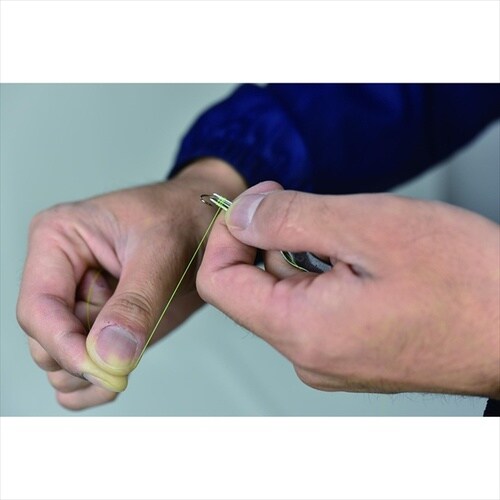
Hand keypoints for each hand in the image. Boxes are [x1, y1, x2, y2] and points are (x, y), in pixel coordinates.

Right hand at [17, 159, 245, 409]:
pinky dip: (96, 383)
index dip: (64, 345)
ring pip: (58, 362)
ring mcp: (78, 303)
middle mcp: (60, 275)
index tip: (99, 369)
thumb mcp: (162, 252)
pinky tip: (121, 374)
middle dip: (82, 361)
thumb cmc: (181, 218)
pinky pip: (81, 368)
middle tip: (125, 366)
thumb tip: (108, 357)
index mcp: (57, 240)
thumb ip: (136, 305)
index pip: (38, 308)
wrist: (206, 224)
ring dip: (89, 376)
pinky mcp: (100, 325)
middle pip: (45, 341)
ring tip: (131, 359)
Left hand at [197, 182, 499, 397]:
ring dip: (306, 254)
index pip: (218, 283)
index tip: (259, 201)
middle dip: (273, 238)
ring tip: (356, 239)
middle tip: (318, 210)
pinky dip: (326, 275)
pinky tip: (366, 263)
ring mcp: (332, 359)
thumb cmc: (467, 284)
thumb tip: (240, 215)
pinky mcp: (352, 353)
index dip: (227, 233)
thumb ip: (288, 219)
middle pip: (251, 287)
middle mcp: (309, 356)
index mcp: (301, 330)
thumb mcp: (367, 227)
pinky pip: (315, 308)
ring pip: (285, 294)